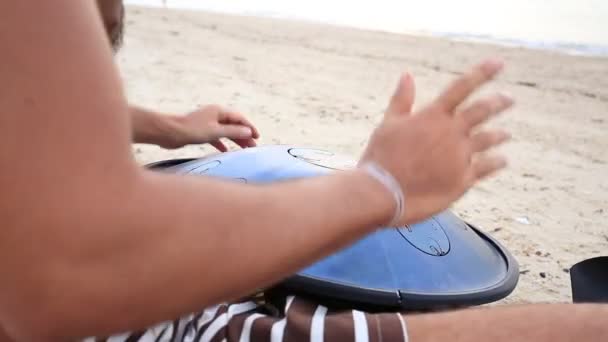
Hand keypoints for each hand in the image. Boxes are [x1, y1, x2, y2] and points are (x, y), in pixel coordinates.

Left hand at [164, 105, 259, 150]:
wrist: (169, 132)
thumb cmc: (192, 130)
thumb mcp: (215, 131)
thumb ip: (233, 131)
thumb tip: (248, 132)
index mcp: (219, 111)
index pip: (239, 118)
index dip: (249, 127)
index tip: (257, 137)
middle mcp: (214, 115)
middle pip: (234, 125)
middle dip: (244, 135)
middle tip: (253, 146)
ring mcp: (207, 123)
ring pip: (225, 131)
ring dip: (235, 139)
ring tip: (244, 149)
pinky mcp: (200, 132)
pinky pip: (216, 137)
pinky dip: (222, 143)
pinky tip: (225, 151)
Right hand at [359, 59, 512, 224]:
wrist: (382, 193)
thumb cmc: (381, 158)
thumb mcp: (388, 124)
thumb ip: (402, 99)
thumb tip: (407, 75)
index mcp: (433, 116)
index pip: (462, 87)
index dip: (482, 73)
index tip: (498, 62)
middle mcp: (451, 132)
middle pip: (483, 111)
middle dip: (499, 102)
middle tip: (509, 99)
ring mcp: (460, 156)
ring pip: (489, 139)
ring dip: (500, 134)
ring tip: (506, 134)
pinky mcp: (463, 179)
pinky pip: (487, 167)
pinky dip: (496, 162)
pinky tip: (502, 160)